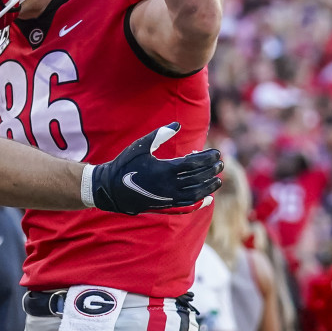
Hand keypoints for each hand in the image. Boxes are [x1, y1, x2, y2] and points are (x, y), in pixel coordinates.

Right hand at [90, 123, 221, 214]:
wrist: (111, 188)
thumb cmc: (125, 164)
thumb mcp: (141, 145)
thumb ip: (160, 134)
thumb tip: (177, 125)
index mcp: (164, 168)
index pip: (194, 163)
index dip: (207, 157)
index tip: (217, 152)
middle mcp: (169, 185)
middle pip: (197, 177)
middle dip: (211, 170)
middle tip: (221, 164)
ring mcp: (168, 197)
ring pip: (195, 193)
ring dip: (209, 186)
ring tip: (218, 180)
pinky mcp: (165, 205)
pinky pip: (186, 205)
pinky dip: (199, 202)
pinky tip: (207, 199)